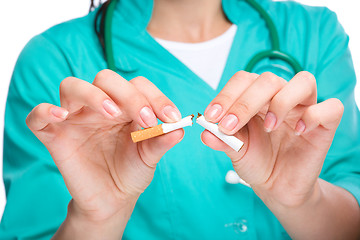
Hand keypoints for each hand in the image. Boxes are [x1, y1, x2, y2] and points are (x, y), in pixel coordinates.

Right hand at [26, 70, 183, 224]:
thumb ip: (162, 140)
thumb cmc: (131, 172)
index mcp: (125, 106)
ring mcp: (75, 118)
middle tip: (145, 119)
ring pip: (73, 86)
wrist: (112, 199)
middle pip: (106, 78)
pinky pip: (38, 115)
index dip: (155, 96)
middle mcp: (99, 106)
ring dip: (93, 95)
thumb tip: (180, 128)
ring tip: (111, 113)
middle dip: (128, 95)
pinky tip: (61, 116)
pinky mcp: (54, 134)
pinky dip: (45, 110)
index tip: (171, 117)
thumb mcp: (150, 157)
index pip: (137, 85)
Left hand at [201, 71, 343, 207]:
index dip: (227, 95)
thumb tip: (205, 132)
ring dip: (281, 102)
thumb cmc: (256, 161)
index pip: (243, 80)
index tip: (212, 117)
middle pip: (268, 79)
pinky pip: (330, 108)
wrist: (276, 185)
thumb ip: (221, 139)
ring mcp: (304, 109)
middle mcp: (280, 97)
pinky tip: (299, 131)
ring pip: (304, 81)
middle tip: (229, 126)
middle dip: (245, 102)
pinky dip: (314, 115)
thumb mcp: (235, 151)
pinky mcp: (324, 125)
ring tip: (268, 126)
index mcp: (256, 98)